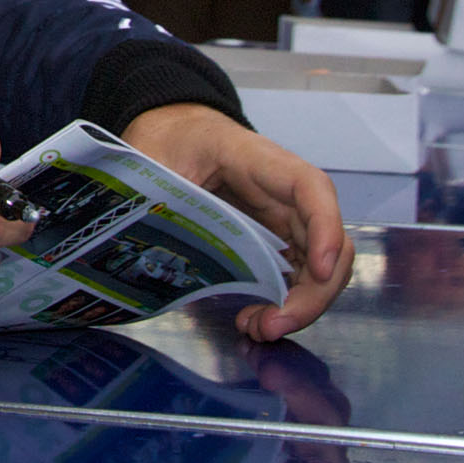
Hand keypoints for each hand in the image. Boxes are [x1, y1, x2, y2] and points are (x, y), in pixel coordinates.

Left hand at [117, 103, 355, 339]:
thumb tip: (136, 237)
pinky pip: (299, 275)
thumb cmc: (171, 140)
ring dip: (301, 305)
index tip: (318, 269)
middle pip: (327, 240)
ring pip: (320, 266)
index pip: (310, 187)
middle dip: (312, 293)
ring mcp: (286, 218)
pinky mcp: (277, 240)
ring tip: (259, 329)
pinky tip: (257, 319)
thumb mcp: (152, 156)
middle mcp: (284, 192)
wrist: (178, 133)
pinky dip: (286, 303)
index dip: (324, 228)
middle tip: (272, 326)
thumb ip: (148, 190)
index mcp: (256, 159)